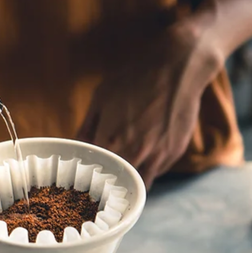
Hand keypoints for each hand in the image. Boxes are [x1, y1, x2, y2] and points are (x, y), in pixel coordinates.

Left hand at [76, 25, 222, 188]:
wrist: (177, 69)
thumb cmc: (135, 79)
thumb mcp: (101, 97)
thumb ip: (86, 128)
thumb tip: (74, 148)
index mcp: (109, 140)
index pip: (92, 171)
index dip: (89, 174)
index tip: (87, 174)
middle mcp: (132, 153)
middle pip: (115, 181)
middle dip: (109, 181)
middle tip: (105, 177)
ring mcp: (155, 156)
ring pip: (138, 183)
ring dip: (130, 180)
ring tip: (124, 173)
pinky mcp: (173, 154)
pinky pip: (156, 173)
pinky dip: (147, 170)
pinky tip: (143, 158)